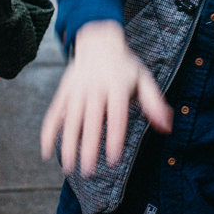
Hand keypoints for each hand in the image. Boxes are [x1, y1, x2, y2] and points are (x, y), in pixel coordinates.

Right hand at [40, 20, 172, 176]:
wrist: (98, 41)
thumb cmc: (125, 66)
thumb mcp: (143, 78)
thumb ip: (155, 103)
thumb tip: (167, 127)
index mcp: (116, 85)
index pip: (116, 115)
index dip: (114, 137)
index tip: (113, 160)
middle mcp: (95, 86)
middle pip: (91, 120)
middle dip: (88, 147)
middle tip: (88, 173)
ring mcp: (76, 88)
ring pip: (70, 119)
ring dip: (68, 144)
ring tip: (68, 169)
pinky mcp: (64, 90)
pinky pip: (54, 112)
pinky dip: (48, 131)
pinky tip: (46, 151)